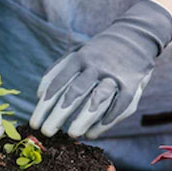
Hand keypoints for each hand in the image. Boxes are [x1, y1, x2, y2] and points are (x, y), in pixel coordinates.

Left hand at [29, 0, 171, 138]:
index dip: (45, 105)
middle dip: (59, 114)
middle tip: (47, 132)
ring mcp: (115, 75)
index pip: (58, 83)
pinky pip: (119, 106)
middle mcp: (96, 66)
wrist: (136, 36)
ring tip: (72, 134)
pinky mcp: (132, 85)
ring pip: (98, 99)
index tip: (35, 122)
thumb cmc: (98, 52)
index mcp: (80, 58)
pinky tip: (93, 133)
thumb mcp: (77, 53)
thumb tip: (40, 95)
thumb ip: (57, 71)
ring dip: (84, 118)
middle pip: (75, 92)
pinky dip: (107, 120)